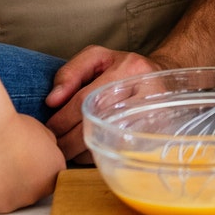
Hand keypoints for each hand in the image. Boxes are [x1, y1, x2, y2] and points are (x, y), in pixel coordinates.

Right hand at [0, 113, 64, 212]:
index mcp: (56, 171)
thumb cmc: (13, 128)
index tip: (21, 161)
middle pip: (32, 191)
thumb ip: (49, 147)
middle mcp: (43, 190)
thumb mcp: (42, 132)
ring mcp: (22, 201)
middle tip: (6, 163)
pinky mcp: (1, 207)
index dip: (33, 169)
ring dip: (5, 188)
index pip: (48, 178)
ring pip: (13, 199)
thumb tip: (45, 153)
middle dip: (20, 181)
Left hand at [43, 45, 166, 160]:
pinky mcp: (156, 135)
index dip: (62, 119)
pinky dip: (98, 156)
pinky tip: (88, 151)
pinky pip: (118, 152)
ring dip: (80, 152)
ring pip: (106, 142)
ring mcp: (153, 117)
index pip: (85, 101)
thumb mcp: (97, 58)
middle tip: (55, 146)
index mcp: (127, 70)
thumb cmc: (124, 68)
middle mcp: (143, 93)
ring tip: (69, 150)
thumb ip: (70, 73)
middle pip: (95, 124)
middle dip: (68, 140)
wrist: (166, 76)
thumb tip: (52, 101)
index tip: (49, 129)